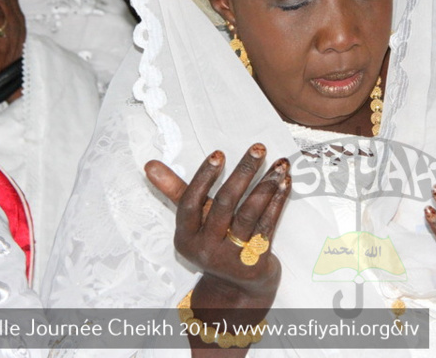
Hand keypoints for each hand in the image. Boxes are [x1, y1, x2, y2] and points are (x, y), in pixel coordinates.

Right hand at [146, 145, 290, 351]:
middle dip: (243, 172)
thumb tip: (149, 164)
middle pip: (224, 204)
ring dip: (267, 185)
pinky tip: (285, 183)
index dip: (204, 177)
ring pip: (250, 213)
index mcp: (185, 237)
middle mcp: (206, 249)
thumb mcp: (193, 221)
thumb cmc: (213, 242)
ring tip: (280, 164)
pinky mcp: (255, 261)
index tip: (219, 154)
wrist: (236, 288)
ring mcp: (231, 257)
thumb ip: (175, 191)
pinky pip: (268, 225)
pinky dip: (278, 202)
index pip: (190, 203)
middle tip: (258, 148)